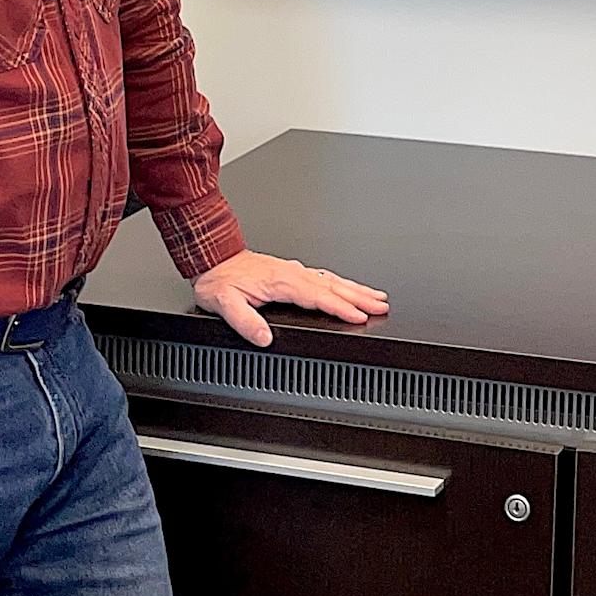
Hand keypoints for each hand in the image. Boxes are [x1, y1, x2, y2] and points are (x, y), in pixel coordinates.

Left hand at [191, 249, 389, 346]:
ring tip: (376, 297)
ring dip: (356, 289)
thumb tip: (265, 338)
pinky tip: (348, 287)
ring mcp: (294, 271)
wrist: (213, 257)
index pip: (319, 296)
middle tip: (381, 306)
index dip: (341, 307)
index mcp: (281, 282)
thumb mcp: (224, 304)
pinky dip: (342, 283)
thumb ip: (245, 322)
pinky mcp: (292, 272)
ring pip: (332, 280)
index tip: (360, 316)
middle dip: (360, 297)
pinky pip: (324, 277)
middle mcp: (292, 274)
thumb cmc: (219, 280)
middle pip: (334, 286)